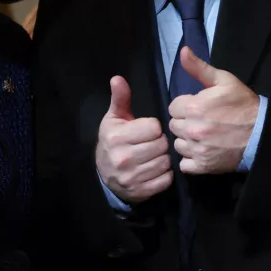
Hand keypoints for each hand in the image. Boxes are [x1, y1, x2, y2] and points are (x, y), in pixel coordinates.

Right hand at [96, 76, 172, 203]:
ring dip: (164, 158)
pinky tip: (156, 169)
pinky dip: (165, 174)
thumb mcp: (114, 118)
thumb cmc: (113, 140)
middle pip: (162, 145)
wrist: (104, 174)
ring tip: (154, 155)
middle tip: (153, 143)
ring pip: (166, 162)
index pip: (154, 127)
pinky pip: (166, 180)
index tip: (148, 130)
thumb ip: (120, 98)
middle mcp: (122, 158)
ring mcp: (131, 177)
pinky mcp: (141, 191)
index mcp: (117, 137)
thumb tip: (118, 78)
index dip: (154, 127)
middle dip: (161, 143)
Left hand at [168, 47, 259, 174]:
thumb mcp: (224, 80)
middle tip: (202, 122)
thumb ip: (199, 67)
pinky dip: (191, 160)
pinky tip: (203, 152)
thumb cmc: (243, 104)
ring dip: (187, 141)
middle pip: (174, 126)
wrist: (263, 133)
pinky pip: (184, 164)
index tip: (198, 108)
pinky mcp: (203, 166)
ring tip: (203, 137)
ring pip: (178, 144)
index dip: (185, 106)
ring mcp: (197, 149)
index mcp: (194, 106)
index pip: (173, 107)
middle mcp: (192, 129)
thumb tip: (182, 50)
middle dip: (185, 123)